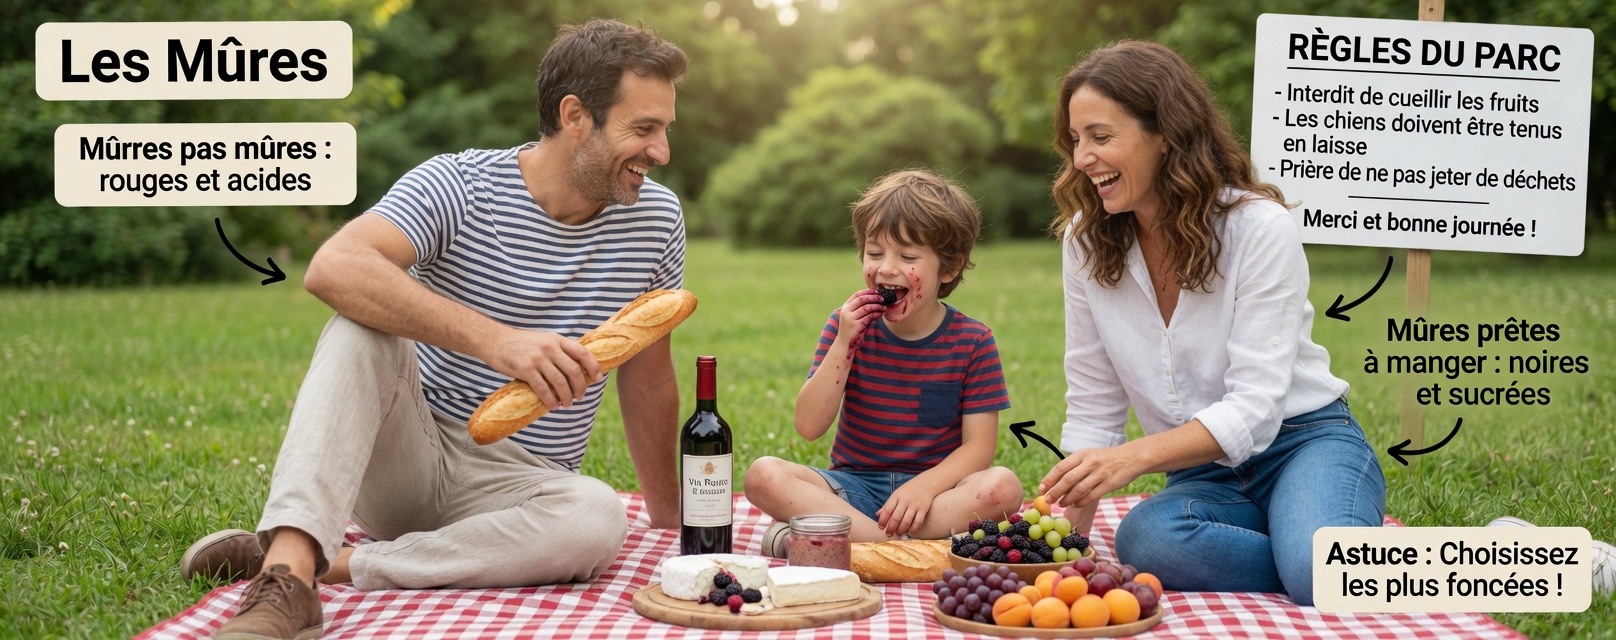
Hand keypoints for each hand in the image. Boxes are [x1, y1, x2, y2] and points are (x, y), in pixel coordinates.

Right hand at [483, 328, 602, 409]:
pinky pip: (543, 388)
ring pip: (560, 382)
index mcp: (557, 339)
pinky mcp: (525, 369)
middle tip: (580, 397)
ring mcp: (538, 358)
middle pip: (574, 370)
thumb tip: (575, 368)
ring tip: (567, 404)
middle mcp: (550, 347)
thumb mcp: (543, 340)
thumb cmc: (520, 343)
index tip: (597, 377)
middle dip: (580, 387)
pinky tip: (552, 405)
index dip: (593, 366)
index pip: (582, 352)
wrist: (495, 340)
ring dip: (566, 396)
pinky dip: (550, 400)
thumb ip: (558, 350)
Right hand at [835, 289, 886, 346]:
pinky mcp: (856, 325)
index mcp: (845, 307)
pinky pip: (869, 317)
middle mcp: (846, 311)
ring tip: (883, 307)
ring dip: (877, 306)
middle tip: (882, 298)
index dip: (867, 292)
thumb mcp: (853, 317)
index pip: (856, 295)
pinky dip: (876, 314)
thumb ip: (860, 309)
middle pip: (862, 299)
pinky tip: (880, 314)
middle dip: (873, 297)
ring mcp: (850, 318)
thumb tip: (875, 299)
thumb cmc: (851, 329)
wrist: (844, 343)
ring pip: (866, 307)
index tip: (876, 291)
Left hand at [876, 478, 940, 537]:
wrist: (927, 483)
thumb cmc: (909, 490)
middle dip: (891, 528)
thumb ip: (887, 505)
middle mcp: (905, 500)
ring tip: (898, 534)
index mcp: (896, 496)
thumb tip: (877, 515)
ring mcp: (915, 505)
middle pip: (896, 517)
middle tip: (889, 534)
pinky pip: (918, 522)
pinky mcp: (924, 509)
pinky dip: (913, 529)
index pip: (887, 510)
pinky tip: (909, 532)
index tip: (881, 527)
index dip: (883, 520)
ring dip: (901, 530)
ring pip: (906, 521)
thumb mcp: (896, 494)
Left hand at [1037, 447, 1139, 510]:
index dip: (1049, 479)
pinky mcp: (1109, 484)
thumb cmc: (1105, 459)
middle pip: (1068, 479)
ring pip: (1079, 489)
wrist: (1131, 457)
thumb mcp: (1089, 456)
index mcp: (1082, 454)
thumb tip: (1055, 483)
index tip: (1041, 488)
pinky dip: (1081, 502)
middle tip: (1048, 500)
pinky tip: (1075, 505)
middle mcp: (1090, 463)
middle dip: (1055, 491)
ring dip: (1067, 499)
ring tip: (1061, 504)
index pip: (1061, 467)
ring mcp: (1100, 474)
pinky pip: (1091, 496)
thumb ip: (1074, 467)